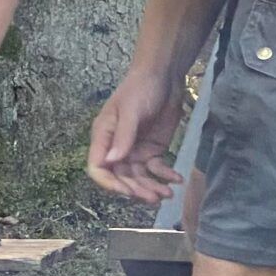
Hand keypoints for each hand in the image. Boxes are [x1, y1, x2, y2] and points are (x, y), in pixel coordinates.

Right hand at [87, 67, 184, 203]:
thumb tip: (111, 161)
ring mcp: (135, 150)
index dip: (109, 184)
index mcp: (103, 138)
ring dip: (151, 187)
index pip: (98, 168)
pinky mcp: (152, 150)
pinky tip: (176, 179)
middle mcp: (116, 148)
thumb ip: (123, 136)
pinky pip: (156, 169)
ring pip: (139, 177)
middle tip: (153, 197)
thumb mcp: (131, 111)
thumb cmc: (140, 89)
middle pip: (120, 177)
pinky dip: (165, 176)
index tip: (127, 192)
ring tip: (167, 194)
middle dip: (136, 189)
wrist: (164, 78)